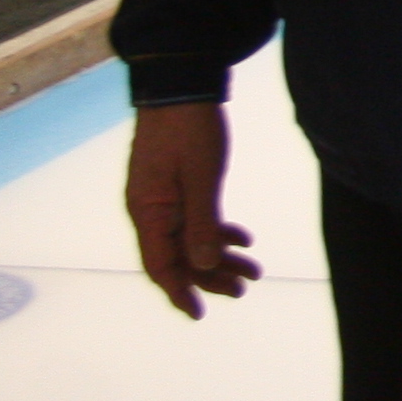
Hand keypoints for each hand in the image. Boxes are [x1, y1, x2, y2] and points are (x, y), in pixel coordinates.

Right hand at [124, 101, 260, 317]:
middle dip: (210, 276)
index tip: (200, 313)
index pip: (160, 265)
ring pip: (190, 240)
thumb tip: (204, 264)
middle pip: (178, 257)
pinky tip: (244, 239)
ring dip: (220, 257)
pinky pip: (195, 220)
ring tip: (253, 271)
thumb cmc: (190, 128)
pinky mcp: (177, 187)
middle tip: (245, 288)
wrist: (183, 87)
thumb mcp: (202, 176)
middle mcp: (150, 210)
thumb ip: (202, 221)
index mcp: (147, 211)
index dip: (180, 291)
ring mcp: (163, 199)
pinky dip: (219, 232)